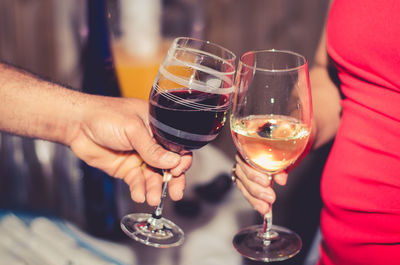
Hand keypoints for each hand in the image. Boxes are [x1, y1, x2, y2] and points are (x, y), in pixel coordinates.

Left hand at [68, 95, 191, 205]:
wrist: (77, 125)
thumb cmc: (104, 115)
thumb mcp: (132, 129)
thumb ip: (152, 148)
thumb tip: (173, 161)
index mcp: (157, 127)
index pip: (177, 146)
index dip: (181, 159)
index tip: (179, 170)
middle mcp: (151, 143)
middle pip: (169, 165)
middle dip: (173, 180)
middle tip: (176, 192)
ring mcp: (139, 157)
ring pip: (154, 176)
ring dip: (155, 188)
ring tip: (153, 198)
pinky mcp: (127, 169)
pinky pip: (137, 182)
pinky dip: (139, 189)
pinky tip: (139, 194)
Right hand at [233, 154, 286, 214]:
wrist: (274, 155)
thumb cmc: (275, 154)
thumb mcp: (280, 157)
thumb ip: (280, 167)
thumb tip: (281, 180)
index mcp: (248, 148)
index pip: (247, 161)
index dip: (256, 173)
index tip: (267, 182)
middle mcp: (241, 159)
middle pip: (243, 176)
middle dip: (257, 189)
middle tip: (270, 197)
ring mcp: (240, 171)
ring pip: (243, 186)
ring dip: (255, 199)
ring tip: (266, 208)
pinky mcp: (242, 182)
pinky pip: (245, 193)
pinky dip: (254, 202)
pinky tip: (261, 208)